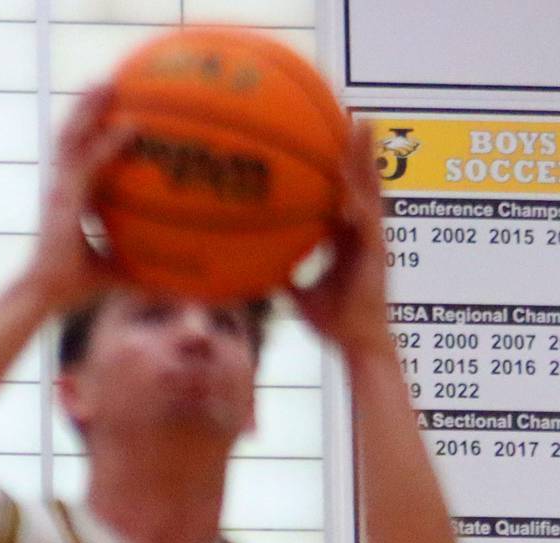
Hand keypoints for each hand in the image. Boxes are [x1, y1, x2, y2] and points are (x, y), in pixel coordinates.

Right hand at [28, 85, 132, 311]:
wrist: (45, 296)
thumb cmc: (76, 287)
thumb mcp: (118, 271)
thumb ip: (144, 267)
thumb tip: (180, 281)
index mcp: (70, 198)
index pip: (78, 154)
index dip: (91, 128)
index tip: (112, 107)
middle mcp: (62, 187)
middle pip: (71, 134)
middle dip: (88, 106)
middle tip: (112, 81)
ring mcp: (60, 190)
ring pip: (72, 137)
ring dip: (91, 109)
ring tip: (109, 83)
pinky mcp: (64, 199)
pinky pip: (89, 164)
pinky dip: (109, 143)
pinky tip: (132, 127)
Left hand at [288, 120, 392, 360]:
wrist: (358, 344)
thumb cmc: (335, 322)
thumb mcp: (299, 295)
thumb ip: (283, 276)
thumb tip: (254, 267)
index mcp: (348, 236)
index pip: (343, 190)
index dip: (339, 161)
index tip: (329, 130)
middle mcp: (363, 231)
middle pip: (360, 178)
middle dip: (356, 145)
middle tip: (347, 109)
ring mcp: (373, 239)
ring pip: (371, 189)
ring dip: (366, 157)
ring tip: (361, 123)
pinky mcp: (376, 254)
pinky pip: (368, 221)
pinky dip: (361, 201)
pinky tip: (351, 182)